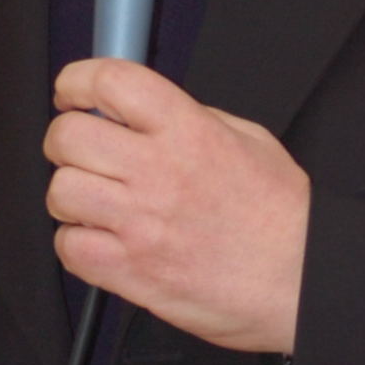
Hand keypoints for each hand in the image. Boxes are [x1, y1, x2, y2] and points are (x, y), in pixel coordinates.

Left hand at [44, 60, 309, 350]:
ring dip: (70, 195)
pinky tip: (101, 240)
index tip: (73, 93)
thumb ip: (193, 119)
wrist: (303, 282)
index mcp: (189, 132)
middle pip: (69, 137)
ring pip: (61, 192)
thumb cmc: (284, 218)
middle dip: (66, 140)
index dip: (78, 81)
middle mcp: (160, 173)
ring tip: (95, 201)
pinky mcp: (132, 272)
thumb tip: (145, 113)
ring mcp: (141, 225)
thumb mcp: (249, 140)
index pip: (111, 82)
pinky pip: (70, 248)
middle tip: (83, 151)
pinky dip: (77, 243)